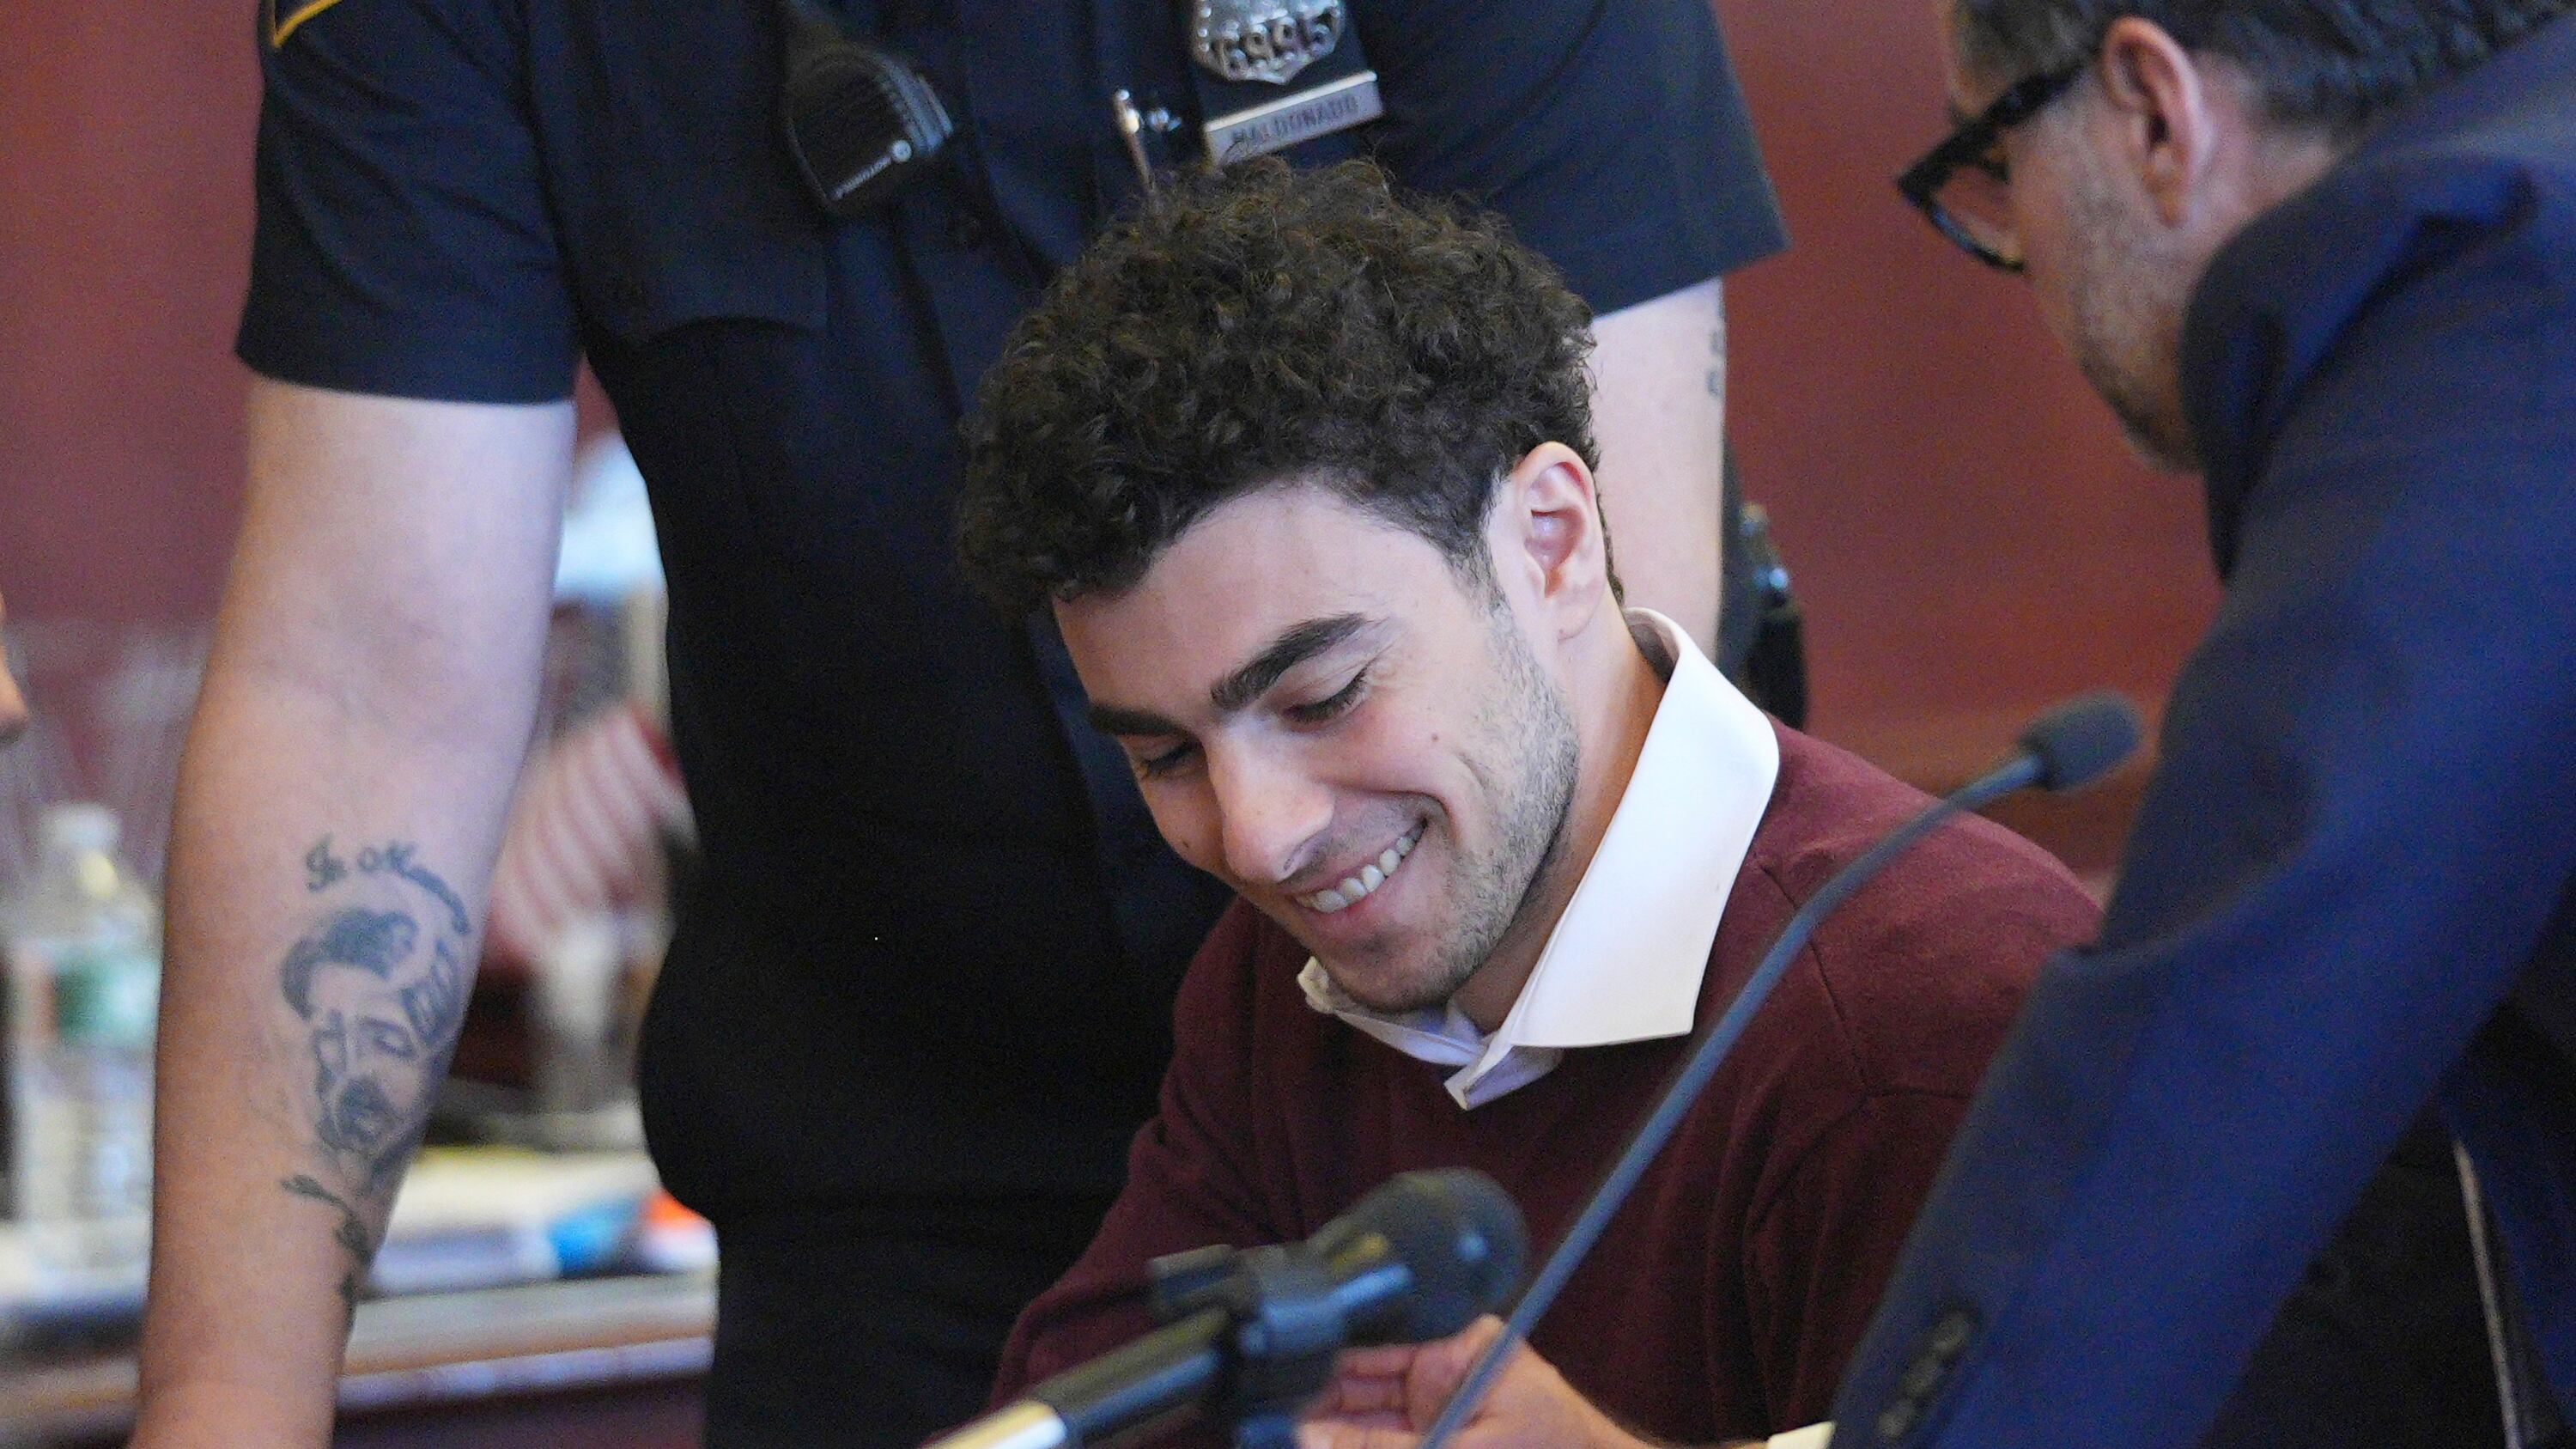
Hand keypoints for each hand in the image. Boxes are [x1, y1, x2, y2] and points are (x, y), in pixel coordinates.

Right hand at [1298, 1316, 1639, 1448]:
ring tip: (1288, 1436)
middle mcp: (1441, 1370)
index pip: (1374, 1347)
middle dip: (1316, 1407)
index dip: (1324, 1369)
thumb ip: (1385, 1447)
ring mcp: (1435, 1408)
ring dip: (1327, 1431)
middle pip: (1358, 1386)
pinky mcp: (1436, 1437)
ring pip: (1362, 1419)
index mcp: (1459, 1346)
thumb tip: (1313, 1439)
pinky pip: (1382, 1438)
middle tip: (1273, 1420)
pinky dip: (1352, 1444)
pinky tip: (1315, 1443)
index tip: (1282, 1386)